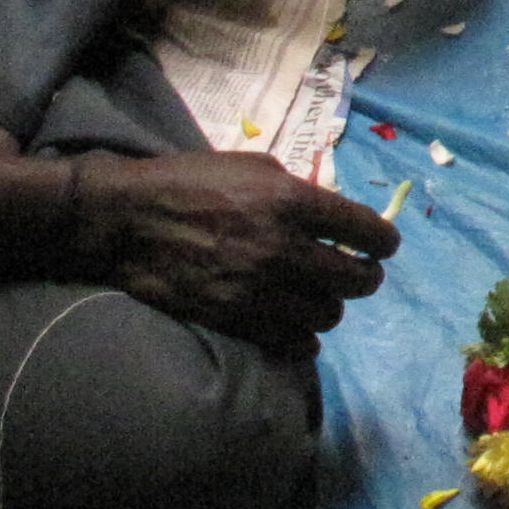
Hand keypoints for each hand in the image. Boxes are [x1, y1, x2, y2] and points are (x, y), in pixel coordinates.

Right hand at [74, 154, 395, 353]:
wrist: (124, 221)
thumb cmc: (188, 181)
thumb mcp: (251, 166)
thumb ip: (298, 191)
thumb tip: (331, 217)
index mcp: (291, 202)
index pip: (366, 230)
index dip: (383, 241)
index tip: (384, 246)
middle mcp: (283, 249)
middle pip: (357, 280)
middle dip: (366, 277)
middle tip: (360, 273)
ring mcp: (260, 290)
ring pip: (328, 315)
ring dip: (329, 306)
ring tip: (318, 295)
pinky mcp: (236, 319)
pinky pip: (294, 342)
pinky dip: (303, 336)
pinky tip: (297, 323)